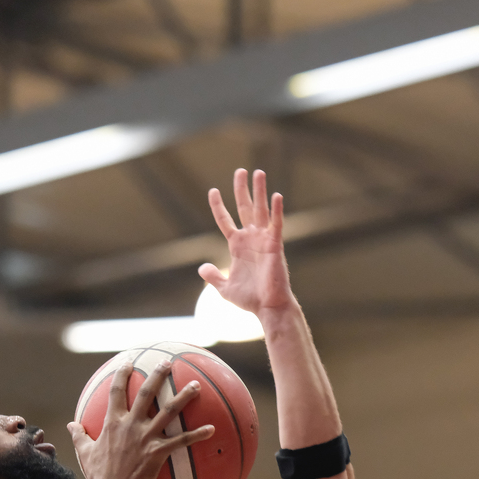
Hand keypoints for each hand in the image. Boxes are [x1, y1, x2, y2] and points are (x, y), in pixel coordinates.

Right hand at [67, 361, 212, 478]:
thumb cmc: (99, 475)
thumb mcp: (85, 452)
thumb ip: (79, 436)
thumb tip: (70, 425)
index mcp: (113, 422)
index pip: (116, 391)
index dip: (122, 375)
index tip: (128, 363)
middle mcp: (130, 424)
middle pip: (146, 393)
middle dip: (157, 375)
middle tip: (167, 362)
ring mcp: (146, 437)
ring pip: (169, 410)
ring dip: (184, 396)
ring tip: (197, 384)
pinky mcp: (158, 451)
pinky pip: (182, 440)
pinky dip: (197, 435)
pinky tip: (212, 429)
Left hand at [199, 168, 295, 315]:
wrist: (268, 307)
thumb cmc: (250, 299)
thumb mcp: (224, 288)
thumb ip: (213, 277)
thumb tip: (202, 268)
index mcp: (237, 246)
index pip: (225, 220)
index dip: (218, 206)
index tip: (213, 191)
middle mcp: (251, 239)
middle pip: (245, 208)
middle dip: (242, 189)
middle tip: (240, 171)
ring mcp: (263, 240)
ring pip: (261, 210)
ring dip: (259, 191)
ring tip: (258, 172)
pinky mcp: (275, 245)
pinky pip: (276, 224)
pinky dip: (277, 210)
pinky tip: (276, 195)